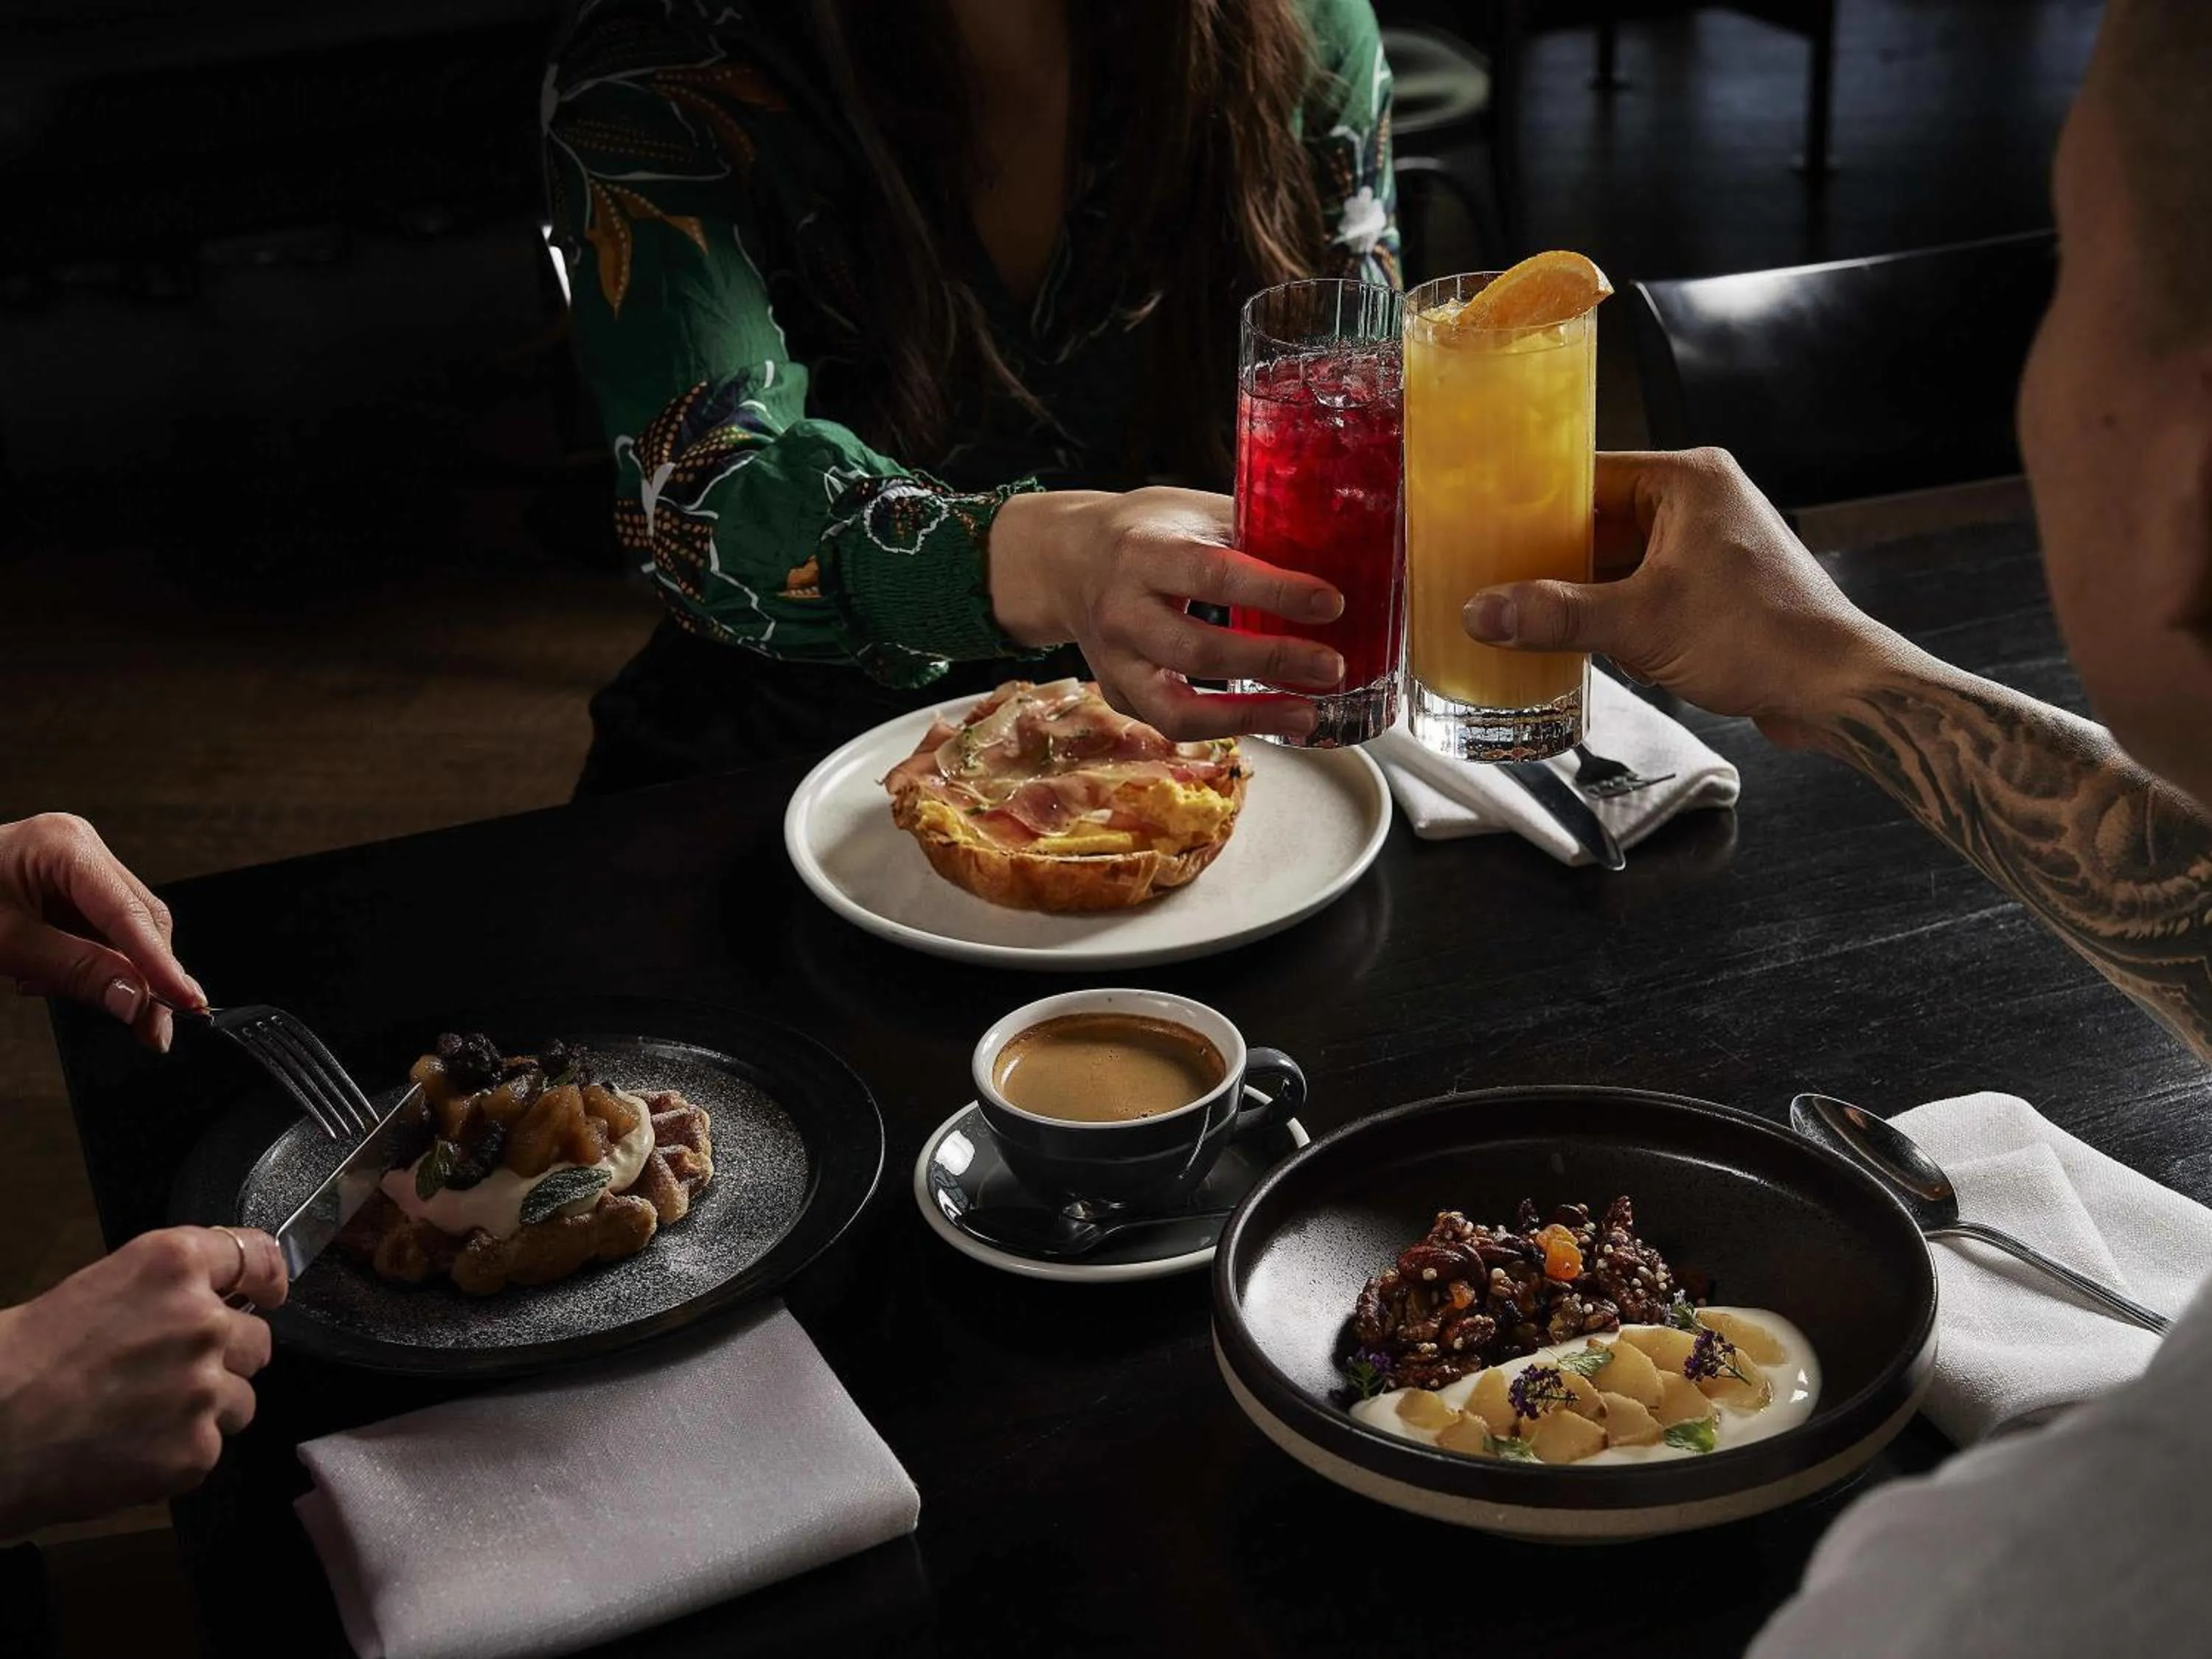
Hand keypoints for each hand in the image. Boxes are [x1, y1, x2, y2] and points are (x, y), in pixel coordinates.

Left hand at [0, 814, 202, 1049]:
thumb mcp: (6, 945)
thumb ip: (77, 970)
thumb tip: (137, 999)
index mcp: (65, 845)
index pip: (130, 914)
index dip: (161, 964)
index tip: (187, 1005)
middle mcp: (79, 846)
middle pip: (139, 919)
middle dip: (146, 975)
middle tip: (151, 1030)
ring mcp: (75, 863)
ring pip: (125, 928)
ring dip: (115, 971)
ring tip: (76, 996)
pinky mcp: (66, 885)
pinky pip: (100, 929)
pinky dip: (89, 961)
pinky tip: (53, 976)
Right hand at [0, 1227, 286, 1537]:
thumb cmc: (18, 1360)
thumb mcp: (94, 1293)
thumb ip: (161, 1294)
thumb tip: (205, 1306)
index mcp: (173, 1266)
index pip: (254, 1257)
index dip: (265, 1278)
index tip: (268, 1293)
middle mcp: (202, 1320)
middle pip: (256, 1340)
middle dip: (224, 1359)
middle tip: (168, 1378)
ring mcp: (204, 1388)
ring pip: (241, 1400)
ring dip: (206, 1411)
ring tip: (140, 1421)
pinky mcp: (196, 1450)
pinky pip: (209, 1448)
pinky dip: (177, 1455)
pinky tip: (128, 1453)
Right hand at [988, 488, 1347, 740]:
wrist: (1066, 562)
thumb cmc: (1145, 532)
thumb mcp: (1191, 512)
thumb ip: (1251, 531)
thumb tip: (1337, 548)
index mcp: (1144, 553)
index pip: (1215, 574)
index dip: (1276, 592)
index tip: (1332, 602)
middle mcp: (1122, 612)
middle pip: (1199, 650)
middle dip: (1273, 662)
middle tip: (1333, 666)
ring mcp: (1114, 663)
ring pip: (1179, 709)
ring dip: (1251, 717)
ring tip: (1309, 714)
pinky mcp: (1118, 695)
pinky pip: (1173, 723)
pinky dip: (1226, 726)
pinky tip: (1272, 716)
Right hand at [1459, 449, 1912, 746]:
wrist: (1834, 688)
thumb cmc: (1762, 636)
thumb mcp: (1641, 623)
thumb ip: (1556, 617)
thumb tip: (1484, 613)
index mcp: (1688, 481)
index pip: (1588, 473)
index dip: (1533, 500)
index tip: (1484, 522)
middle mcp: (1700, 502)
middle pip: (1598, 519)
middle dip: (1549, 554)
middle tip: (1490, 576)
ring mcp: (1709, 546)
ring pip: (1618, 559)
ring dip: (1577, 589)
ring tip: (1521, 612)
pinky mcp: (1714, 587)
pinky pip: (1642, 587)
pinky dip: (1610, 611)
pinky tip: (1572, 639)